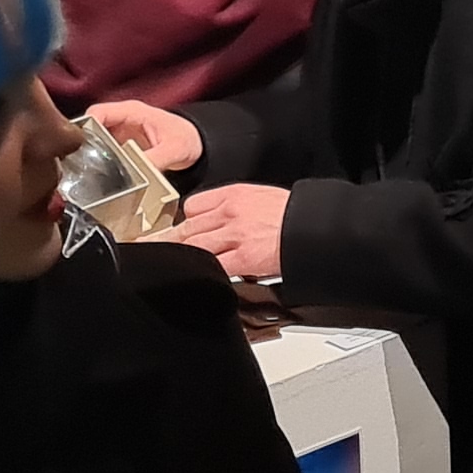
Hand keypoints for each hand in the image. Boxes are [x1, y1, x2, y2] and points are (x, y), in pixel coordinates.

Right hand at [89, 98, 200, 172]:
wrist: (195, 144)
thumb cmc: (186, 138)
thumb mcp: (174, 150)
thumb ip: (155, 159)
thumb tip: (134, 172)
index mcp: (132, 111)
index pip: (98, 112)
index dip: (85, 126)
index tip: (80, 145)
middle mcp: (122, 119)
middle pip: (91, 126)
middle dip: (84, 144)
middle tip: (81, 163)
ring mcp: (120, 132)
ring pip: (94, 140)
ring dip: (89, 153)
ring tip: (87, 170)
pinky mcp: (121, 145)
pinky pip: (103, 151)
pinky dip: (98, 160)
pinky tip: (98, 174)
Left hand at [166, 183, 289, 281]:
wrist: (315, 227)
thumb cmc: (293, 215)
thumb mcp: (260, 198)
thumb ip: (234, 208)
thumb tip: (218, 222)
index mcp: (233, 195)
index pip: (193, 206)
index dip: (184, 221)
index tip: (176, 231)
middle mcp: (230, 212)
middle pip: (187, 228)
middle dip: (171, 242)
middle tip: (156, 251)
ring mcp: (235, 235)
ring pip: (194, 247)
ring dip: (182, 258)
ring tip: (171, 268)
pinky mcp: (244, 257)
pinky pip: (214, 266)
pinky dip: (204, 273)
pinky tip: (199, 277)